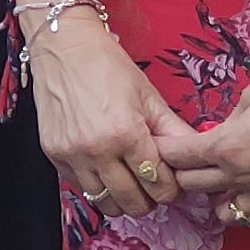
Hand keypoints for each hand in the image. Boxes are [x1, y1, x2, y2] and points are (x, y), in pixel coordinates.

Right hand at [25, 8, 194, 221]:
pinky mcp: (53, 154)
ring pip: (105, 203)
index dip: (172, 189)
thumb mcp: (148, 96)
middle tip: (153, 185)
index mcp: (126, 133)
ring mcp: (71, 155)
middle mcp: (97, 149)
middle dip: (150, 199)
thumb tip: (196, 156)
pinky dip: (97, 185)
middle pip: (134, 203)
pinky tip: (105, 168)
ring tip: (129, 181)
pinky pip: (81, 188)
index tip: (172, 182)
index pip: (160, 186)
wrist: (63, 46)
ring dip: (122, 198)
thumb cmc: (107, 65)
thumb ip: (174, 131)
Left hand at [156, 59, 249, 233]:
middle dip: (188, 174)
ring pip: (230, 217)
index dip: (169, 152)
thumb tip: (220, 135)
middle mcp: (247, 179)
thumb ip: (230, 122)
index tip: (166, 149)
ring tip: (232, 184)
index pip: (181, 158)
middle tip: (195, 164)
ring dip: (224, 201)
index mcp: (230, 147)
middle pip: (196, 189)